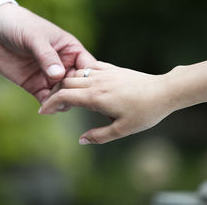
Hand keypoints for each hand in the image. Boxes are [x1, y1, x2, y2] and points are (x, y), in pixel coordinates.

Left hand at [0, 3, 95, 102]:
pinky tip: (46, 108)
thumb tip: (59, 76)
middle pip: (77, 85)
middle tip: (70, 100)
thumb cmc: (19, 25)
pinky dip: (48, 105)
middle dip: (76, 94)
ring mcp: (49, 77)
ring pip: (63, 95)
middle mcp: (63, 65)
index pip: (88, 67)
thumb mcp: (35, 38)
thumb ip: (47, 56)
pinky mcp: (34, 85)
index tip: (91, 88)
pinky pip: (46, 100)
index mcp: (70, 49)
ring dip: (62, 102)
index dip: (91, 78)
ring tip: (57, 105)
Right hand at [39, 62, 174, 143]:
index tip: (42, 111)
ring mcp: (104, 73)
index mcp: (96, 98)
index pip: (64, 97)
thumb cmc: (145, 112)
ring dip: (65, 83)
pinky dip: (80, 74)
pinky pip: (89, 67)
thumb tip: (80, 140)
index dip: (50, 104)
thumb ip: (99, 136)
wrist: (164, 91)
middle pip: (65, 83)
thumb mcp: (122, 130)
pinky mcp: (112, 69)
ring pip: (76, 74)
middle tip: (51, 105)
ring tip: (64, 95)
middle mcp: (97, 82)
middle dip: (54, 94)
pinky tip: (81, 81)